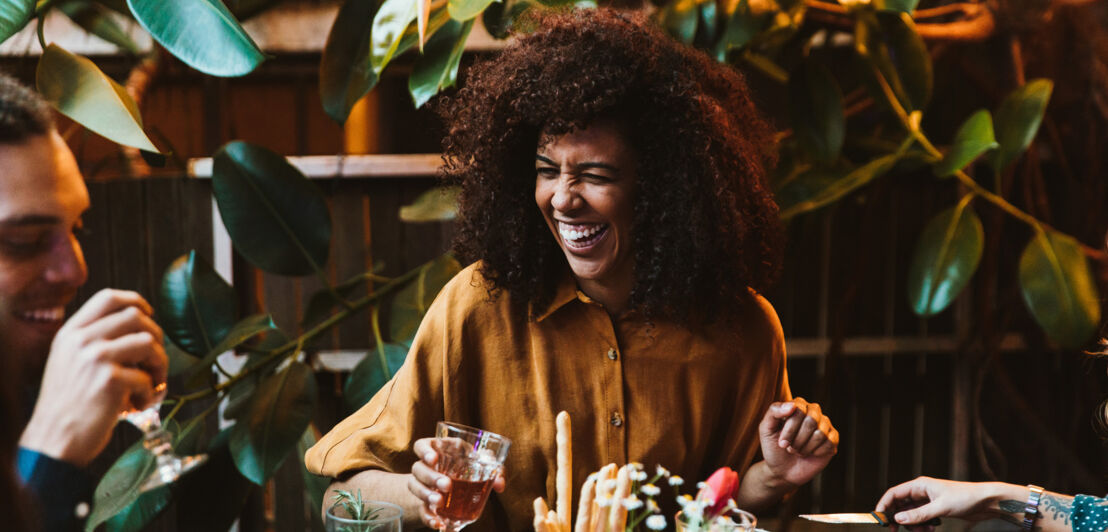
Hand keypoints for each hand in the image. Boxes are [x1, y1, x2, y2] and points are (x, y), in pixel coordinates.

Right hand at [19, 289, 166, 466]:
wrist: (53, 440)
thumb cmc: (69, 405)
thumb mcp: (69, 361)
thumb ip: (94, 340)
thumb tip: (139, 326)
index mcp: (70, 333)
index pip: (108, 298)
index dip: (136, 301)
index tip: (150, 314)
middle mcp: (81, 340)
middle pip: (136, 316)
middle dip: (157, 336)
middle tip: (156, 360)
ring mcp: (95, 358)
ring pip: (149, 342)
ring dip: (160, 365)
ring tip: (152, 384)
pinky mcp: (111, 380)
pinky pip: (148, 378)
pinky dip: (150, 394)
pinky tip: (136, 406)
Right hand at [408, 437, 505, 528]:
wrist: (450, 488)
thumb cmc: (465, 468)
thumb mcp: (477, 464)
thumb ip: (492, 468)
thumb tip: (500, 484)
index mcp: (437, 451)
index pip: (422, 446)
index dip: (424, 451)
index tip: (433, 458)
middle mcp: (425, 467)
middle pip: (418, 468)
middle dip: (431, 477)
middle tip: (447, 485)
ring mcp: (422, 485)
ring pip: (414, 487)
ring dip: (426, 495)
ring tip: (440, 502)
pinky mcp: (422, 503)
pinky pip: (421, 510)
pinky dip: (428, 517)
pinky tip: (437, 523)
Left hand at [758, 397, 838, 486]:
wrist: (782, 470)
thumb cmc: (773, 446)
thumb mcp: (766, 428)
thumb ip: (774, 412)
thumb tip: (792, 405)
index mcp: (798, 405)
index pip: (798, 409)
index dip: (790, 429)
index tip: (781, 443)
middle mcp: (813, 412)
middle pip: (811, 420)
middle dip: (797, 439)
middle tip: (789, 448)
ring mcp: (825, 426)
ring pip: (820, 434)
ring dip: (805, 448)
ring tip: (798, 450)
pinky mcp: (832, 440)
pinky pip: (828, 443)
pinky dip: (815, 452)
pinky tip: (809, 454)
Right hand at [876, 477, 1003, 529]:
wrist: (986, 501)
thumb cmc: (965, 498)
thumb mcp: (940, 508)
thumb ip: (918, 514)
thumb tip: (898, 519)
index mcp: (920, 485)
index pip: (894, 493)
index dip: (884, 505)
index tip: (879, 519)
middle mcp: (921, 491)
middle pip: (900, 504)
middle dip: (898, 518)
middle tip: (896, 531)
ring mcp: (928, 500)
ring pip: (911, 513)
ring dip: (913, 524)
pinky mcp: (936, 508)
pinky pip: (922, 518)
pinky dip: (922, 525)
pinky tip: (930, 530)